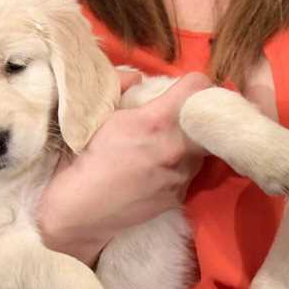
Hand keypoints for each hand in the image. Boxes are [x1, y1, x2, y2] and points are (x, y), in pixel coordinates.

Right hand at [35, 71, 214, 263]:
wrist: (81, 210)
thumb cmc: (85, 158)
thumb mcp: (99, 115)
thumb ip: (121, 88)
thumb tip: (136, 78)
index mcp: (158, 121)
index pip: (200, 86)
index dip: (192, 83)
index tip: (184, 87)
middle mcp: (177, 149)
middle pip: (207, 119)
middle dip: (196, 113)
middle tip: (180, 114)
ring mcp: (181, 176)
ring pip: (201, 148)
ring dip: (189, 142)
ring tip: (164, 144)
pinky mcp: (179, 196)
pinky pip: (189, 171)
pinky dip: (179, 165)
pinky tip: (157, 168)